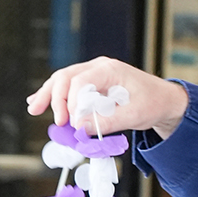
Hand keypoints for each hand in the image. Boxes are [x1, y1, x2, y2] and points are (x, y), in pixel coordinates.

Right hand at [27, 57, 188, 136]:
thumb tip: (80, 129)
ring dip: (47, 94)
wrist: (163, 100)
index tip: (70, 123)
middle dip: (53, 97)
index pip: (80, 81)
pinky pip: (67, 86)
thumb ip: (107, 122)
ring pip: (62, 80)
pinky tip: (37, 102)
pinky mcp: (90, 84)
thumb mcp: (134, 115)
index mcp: (109, 69)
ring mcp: (92, 74)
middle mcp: (98, 67)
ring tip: (33, 108)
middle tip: (49, 118)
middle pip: (65, 77)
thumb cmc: (153, 104)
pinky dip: (53, 95)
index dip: (71, 103)